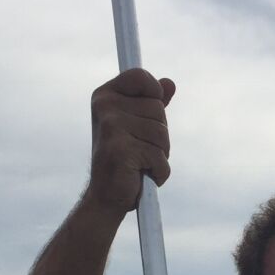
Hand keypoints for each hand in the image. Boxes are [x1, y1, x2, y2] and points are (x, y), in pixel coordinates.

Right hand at [86, 69, 175, 214]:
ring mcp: (111, 127)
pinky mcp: (121, 150)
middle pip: (158, 108)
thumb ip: (151, 103)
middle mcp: (104, 107)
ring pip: (161, 133)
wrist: (106, 197)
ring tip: (141, 164)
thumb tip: (169, 83)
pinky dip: (159, 172)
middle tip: (141, 150)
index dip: (155, 94)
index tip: (150, 115)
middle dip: (160, 134)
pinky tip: (143, 177)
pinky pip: (159, 157)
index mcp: (105, 96)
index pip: (140, 77)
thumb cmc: (123, 160)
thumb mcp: (136, 127)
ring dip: (160, 154)